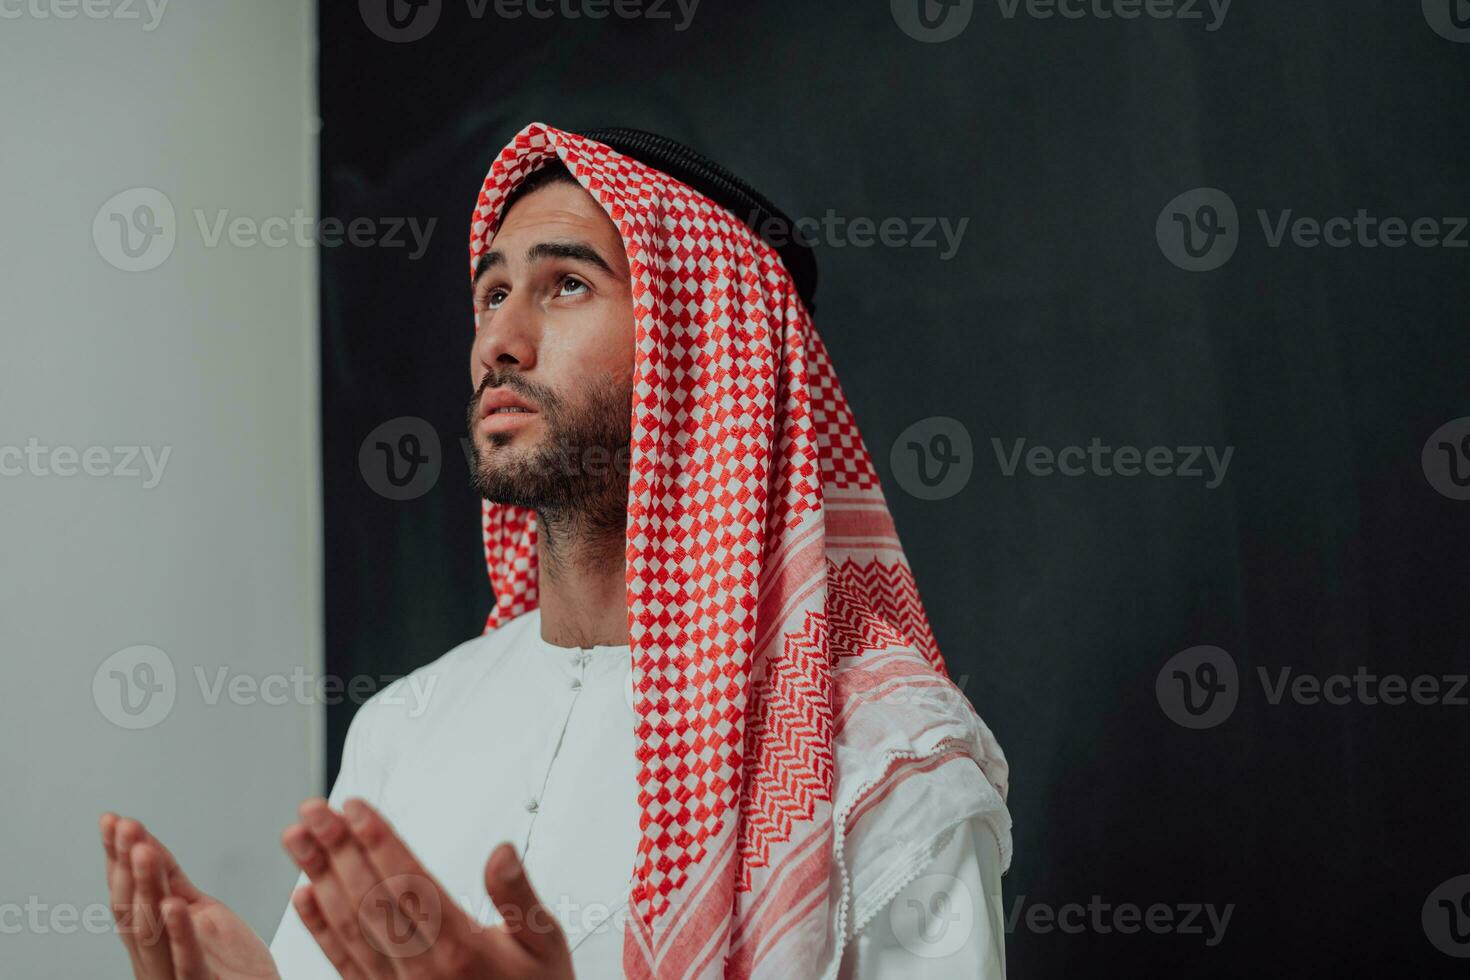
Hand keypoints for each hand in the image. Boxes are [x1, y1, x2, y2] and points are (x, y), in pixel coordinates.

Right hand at [100, 812, 278, 979]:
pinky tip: (173, 905)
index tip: (112, 821)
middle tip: (124, 827)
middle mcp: (154, 959)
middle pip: (131, 909)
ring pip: (151, 932)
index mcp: (154, 939)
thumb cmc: (232, 967)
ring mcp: (173, 975)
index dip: (116, 858)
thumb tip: (147, 845)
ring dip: (146, 888)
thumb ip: (174, 885)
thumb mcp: (202, 914)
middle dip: (125, 865)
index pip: (127, 893)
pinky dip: (178, 934)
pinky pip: (186, 962)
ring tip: (142, 851)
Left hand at [281, 798, 573, 979]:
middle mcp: (421, 969)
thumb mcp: (544, 943)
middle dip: (338, 848)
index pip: (409, 882)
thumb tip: (502, 852)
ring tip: (299, 839)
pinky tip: (304, 895)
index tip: (354, 809)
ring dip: (320, 877)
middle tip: (314, 809)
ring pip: (349, 925)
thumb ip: (518, 896)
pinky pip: (344, 961)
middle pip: (369, 898)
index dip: (378, 842)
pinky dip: (319, 928)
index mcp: (459, 949)